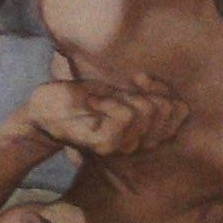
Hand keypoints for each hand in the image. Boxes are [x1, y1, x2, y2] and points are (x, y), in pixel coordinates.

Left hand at [17, 70, 187, 160]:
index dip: (166, 88)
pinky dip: (111, 100)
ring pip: (147, 112)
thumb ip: (145, 96)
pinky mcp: (104, 143)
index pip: (180, 111)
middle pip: (168, 109)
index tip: (141, 77)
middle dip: (147, 89)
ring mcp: (121, 145)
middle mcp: (136, 143)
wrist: (42, 113)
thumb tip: (173, 96)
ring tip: (102, 95)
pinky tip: (93, 100)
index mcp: (142, 130)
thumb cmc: (77, 100)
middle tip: (120, 85)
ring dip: (125, 94)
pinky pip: (126, 116)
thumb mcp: (117, 92)